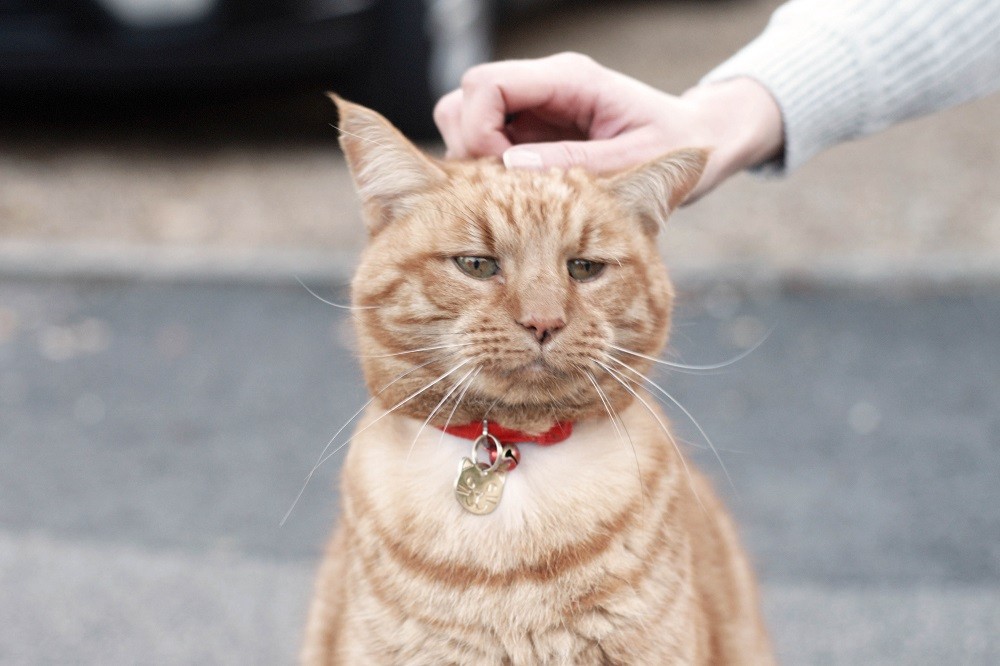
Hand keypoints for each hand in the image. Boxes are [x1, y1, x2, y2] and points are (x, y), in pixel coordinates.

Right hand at [434, 52, 783, 201]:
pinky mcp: (536, 133)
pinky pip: (490, 144)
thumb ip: (573, 162)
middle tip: (499, 191)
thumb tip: (511, 166)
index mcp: (569, 79)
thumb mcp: (632, 161)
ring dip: (476, 161)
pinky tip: (517, 198)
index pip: (486, 85)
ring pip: (470, 121)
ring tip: (508, 196)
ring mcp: (537, 109)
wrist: (703, 140)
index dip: (477, 130)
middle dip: (470, 146)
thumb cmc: (676, 146)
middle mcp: (546, 87)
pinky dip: (489, 171)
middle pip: (467, 99)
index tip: (498, 175)